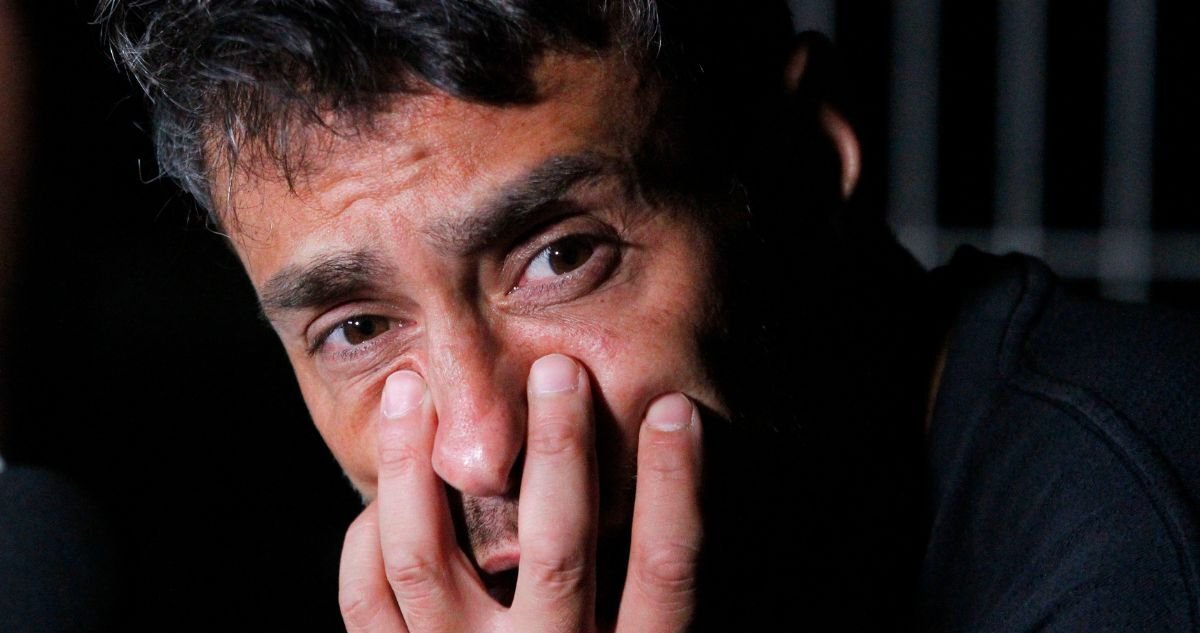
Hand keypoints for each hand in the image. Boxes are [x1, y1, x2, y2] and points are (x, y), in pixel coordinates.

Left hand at [337, 354, 703, 631]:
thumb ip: (641, 597)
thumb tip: (672, 478)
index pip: (665, 574)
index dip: (675, 488)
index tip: (674, 410)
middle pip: (555, 551)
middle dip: (559, 452)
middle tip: (556, 371)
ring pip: (426, 561)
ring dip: (415, 468)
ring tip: (414, 392)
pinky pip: (367, 601)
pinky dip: (366, 535)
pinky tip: (381, 488)